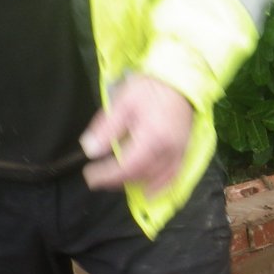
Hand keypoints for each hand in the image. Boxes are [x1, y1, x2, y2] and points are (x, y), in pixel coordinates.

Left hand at [80, 75, 192, 194]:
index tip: (89, 175)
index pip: (127, 167)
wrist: (180, 81)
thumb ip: (106, 128)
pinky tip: (148, 192)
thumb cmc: (149, 89)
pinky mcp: (184, 152)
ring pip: (156, 179)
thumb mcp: (122, 103)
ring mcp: (179, 153)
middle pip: (140, 176)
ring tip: (116, 182)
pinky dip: (160, 187)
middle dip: (116, 181)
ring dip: (134, 184)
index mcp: (152, 138)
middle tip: (97, 178)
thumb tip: (90, 150)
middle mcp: (168, 151)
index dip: (107, 176)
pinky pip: (173, 176)